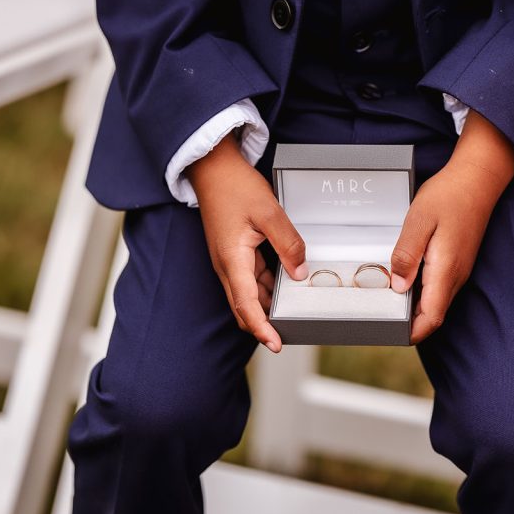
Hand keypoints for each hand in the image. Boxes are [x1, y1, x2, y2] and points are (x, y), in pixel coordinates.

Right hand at [188, 135, 306, 352]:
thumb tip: (300, 272)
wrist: (212, 168)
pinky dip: (266, 286)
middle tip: (288, 335)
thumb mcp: (268, 213)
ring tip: (291, 310)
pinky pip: (250, 277)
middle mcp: (227, 266)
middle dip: (264, 324)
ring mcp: (229, 260)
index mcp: (232, 260)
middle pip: (245, 306)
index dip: (262, 328)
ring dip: (267, 304)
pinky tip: (284, 283)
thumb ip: (288, 244)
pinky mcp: (233, 252)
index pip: (247, 306)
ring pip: (249, 293)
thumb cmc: (235, 187)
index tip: (276, 344)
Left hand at [391, 109, 513, 342]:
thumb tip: (397, 286)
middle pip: (434, 313)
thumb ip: (407, 255)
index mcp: (446, 270)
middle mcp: (456, 275)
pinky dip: (421, 291)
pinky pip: (439, 286)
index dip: (414, 332)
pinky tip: (404, 279)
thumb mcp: (419, 221)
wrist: (478, 178)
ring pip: (436, 300)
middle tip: (382, 318)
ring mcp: (459, 269)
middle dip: (411, 323)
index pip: (433, 317)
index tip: (393, 336)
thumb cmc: (450, 195)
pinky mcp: (457, 260)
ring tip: (388, 301)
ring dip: (415, 307)